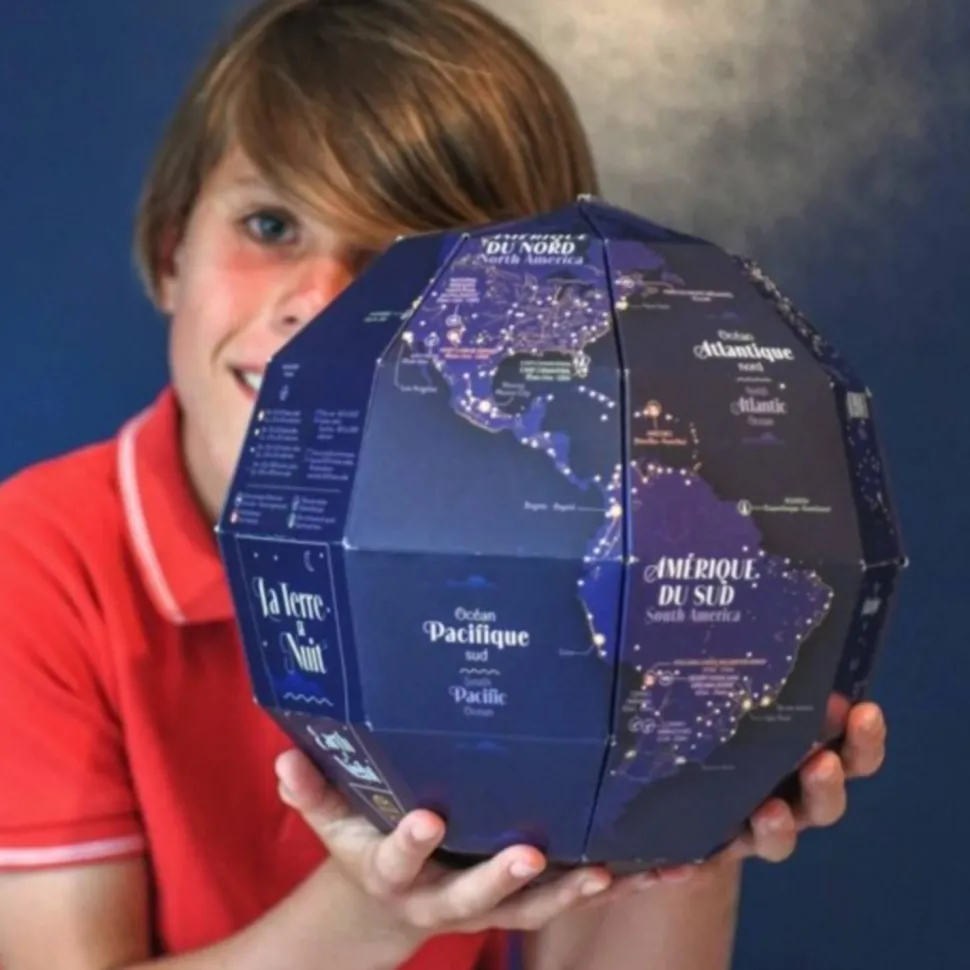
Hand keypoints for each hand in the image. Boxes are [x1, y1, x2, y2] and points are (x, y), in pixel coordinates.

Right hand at [275, 749, 616, 945]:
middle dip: (501, 878)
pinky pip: (568, 896)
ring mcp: (488, 905)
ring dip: (570, 893)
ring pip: (533, 907)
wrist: (387, 907)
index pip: (396, 860)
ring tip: (609, 874)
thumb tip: (284, 758)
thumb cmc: (362, 846)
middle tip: (530, 853)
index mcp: (394, 872)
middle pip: (474, 896)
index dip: (411, 844)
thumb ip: (311, 791)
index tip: (427, 819)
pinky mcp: (523, 900)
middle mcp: (443, 899)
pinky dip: (611, 886)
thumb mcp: (332, 822)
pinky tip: (656, 870)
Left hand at [634, 695, 887, 889]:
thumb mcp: (743, 694)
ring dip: (779, 828)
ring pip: (782, 837)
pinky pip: (709, 861)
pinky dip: (695, 864)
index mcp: (808, 756)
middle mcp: (791, 797)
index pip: (854, 753)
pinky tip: (679, 863)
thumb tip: (761, 626)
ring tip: (767, 812)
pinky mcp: (712, 845)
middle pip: (827, 802)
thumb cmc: (725, 719)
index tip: (864, 711)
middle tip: (821, 762)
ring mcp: (754, 824)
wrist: (681, 781)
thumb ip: (759, 677)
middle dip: (828, 784)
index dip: (864, 739)